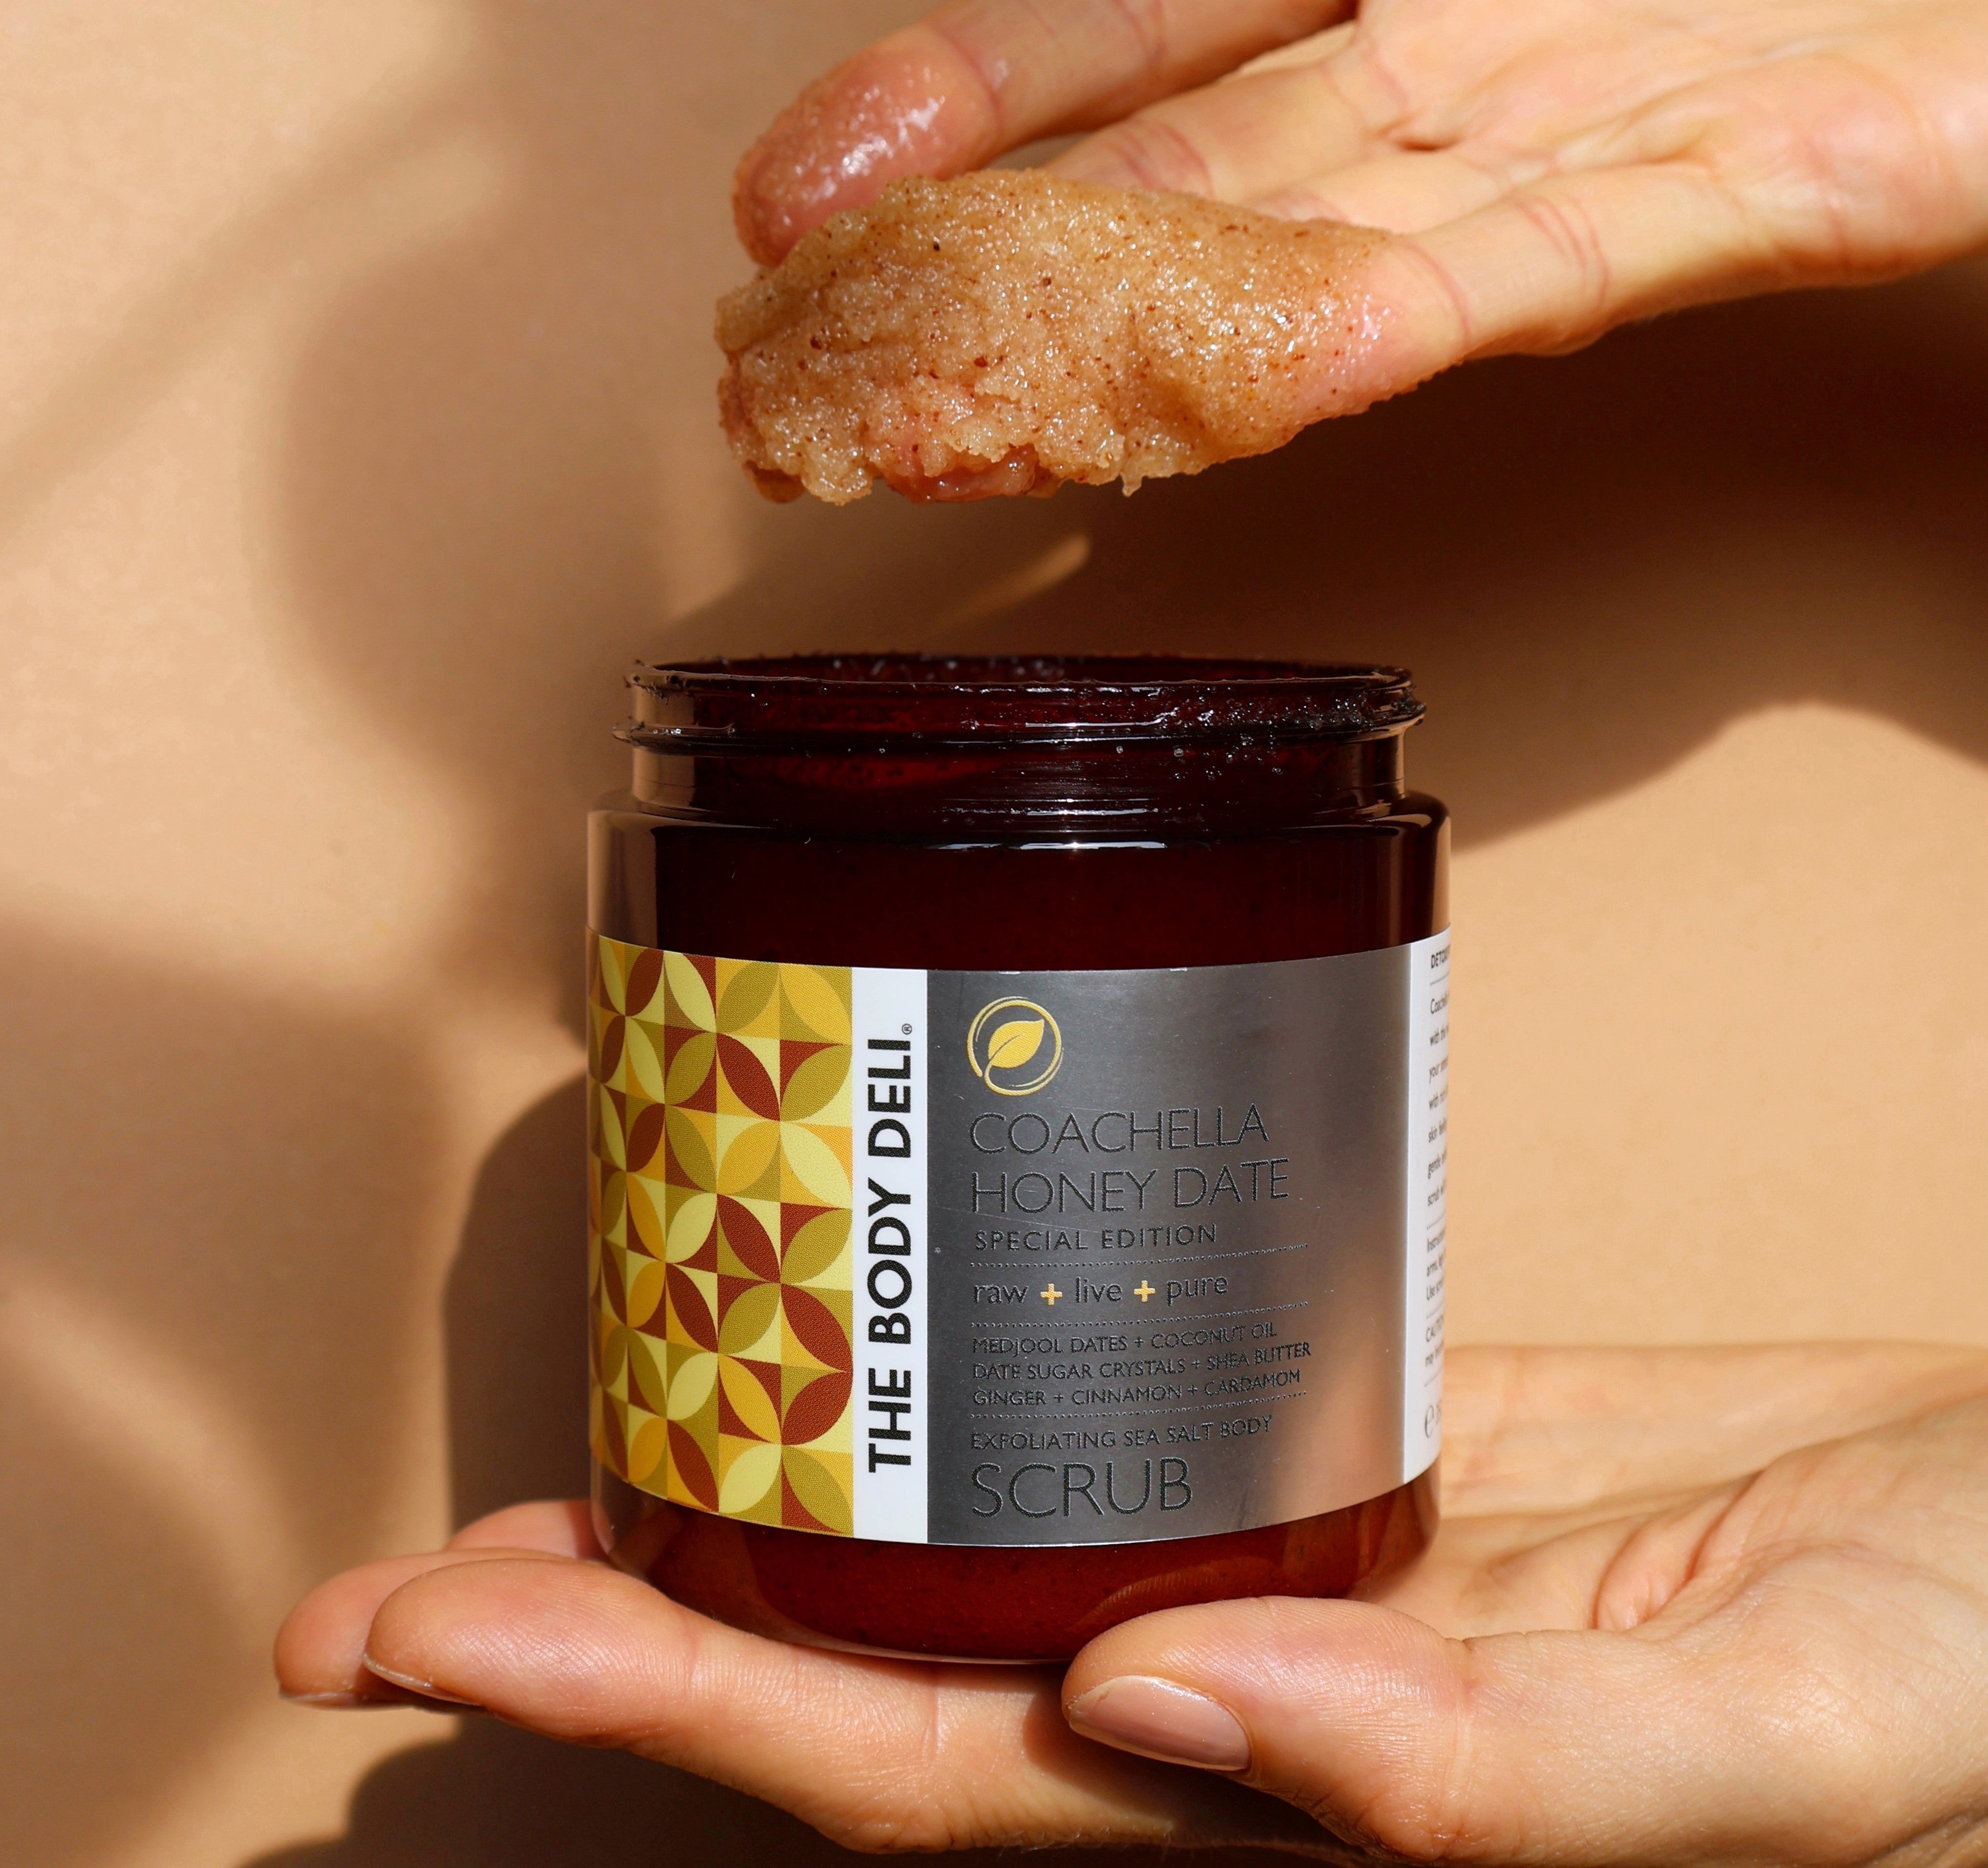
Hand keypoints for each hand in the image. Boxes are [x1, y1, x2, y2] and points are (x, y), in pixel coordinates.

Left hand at [277, 1343, 1987, 1860]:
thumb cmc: (1968, 1667)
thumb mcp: (1786, 1737)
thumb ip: (1507, 1774)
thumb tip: (1209, 1722)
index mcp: (1297, 1824)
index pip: (931, 1784)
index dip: (687, 1718)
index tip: (463, 1634)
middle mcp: (1239, 1711)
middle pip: (885, 1685)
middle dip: (630, 1638)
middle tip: (391, 1585)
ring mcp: (1287, 1563)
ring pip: (962, 1565)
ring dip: (759, 1527)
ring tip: (555, 1473)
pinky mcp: (1350, 1435)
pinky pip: (1099, 1425)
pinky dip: (955, 1401)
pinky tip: (859, 1355)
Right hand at [733, 0, 1987, 418]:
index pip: (1128, 7)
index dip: (955, 93)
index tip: (802, 194)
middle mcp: (1460, 50)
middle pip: (1180, 168)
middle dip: (989, 266)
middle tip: (822, 367)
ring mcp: (1588, 132)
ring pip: (1321, 249)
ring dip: (1150, 337)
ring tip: (988, 409)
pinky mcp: (1754, 192)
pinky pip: (1553, 260)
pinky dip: (1420, 309)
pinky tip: (1295, 363)